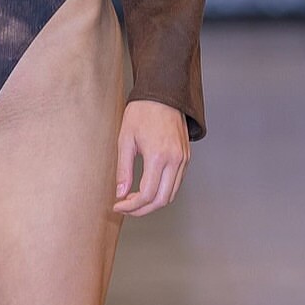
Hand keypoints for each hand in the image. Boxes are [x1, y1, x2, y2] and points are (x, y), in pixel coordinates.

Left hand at [113, 100, 189, 215]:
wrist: (162, 94)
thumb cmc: (142, 112)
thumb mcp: (125, 140)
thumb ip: (123, 170)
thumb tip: (120, 193)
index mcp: (158, 156)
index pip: (147, 194)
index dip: (131, 206)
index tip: (118, 205)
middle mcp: (175, 160)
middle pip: (161, 200)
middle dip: (142, 209)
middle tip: (126, 208)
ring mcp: (183, 160)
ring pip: (171, 195)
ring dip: (153, 203)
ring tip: (134, 200)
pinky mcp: (186, 158)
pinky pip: (176, 183)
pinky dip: (162, 192)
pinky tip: (147, 189)